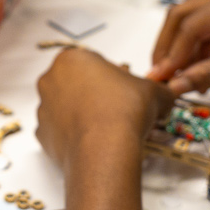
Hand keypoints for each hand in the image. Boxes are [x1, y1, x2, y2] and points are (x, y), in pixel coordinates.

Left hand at [36, 47, 172, 173]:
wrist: (104, 150)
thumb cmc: (125, 110)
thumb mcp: (154, 92)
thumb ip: (160, 89)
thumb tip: (167, 96)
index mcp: (71, 59)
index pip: (94, 63)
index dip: (113, 77)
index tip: (125, 91)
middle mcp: (50, 80)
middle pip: (76, 84)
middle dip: (95, 94)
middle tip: (118, 110)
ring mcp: (42, 109)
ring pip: (66, 108)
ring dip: (83, 115)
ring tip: (107, 129)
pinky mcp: (42, 136)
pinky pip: (60, 132)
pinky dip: (74, 136)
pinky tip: (93, 143)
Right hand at [149, 0, 209, 92]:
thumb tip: (179, 85)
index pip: (189, 25)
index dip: (171, 54)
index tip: (160, 79)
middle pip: (183, 16)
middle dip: (169, 48)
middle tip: (160, 77)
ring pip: (193, 21)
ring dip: (183, 48)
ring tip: (181, 79)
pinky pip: (209, 25)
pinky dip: (200, 46)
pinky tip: (201, 68)